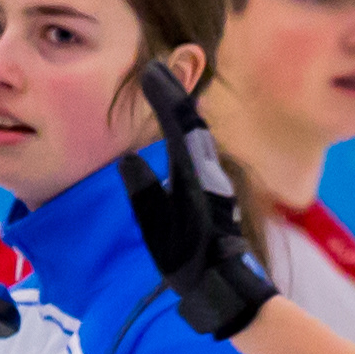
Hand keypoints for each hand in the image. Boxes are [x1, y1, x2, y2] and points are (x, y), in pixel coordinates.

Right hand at [116, 62, 276, 338]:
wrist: (226, 285)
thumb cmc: (191, 263)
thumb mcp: (161, 233)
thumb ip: (145, 196)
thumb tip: (129, 160)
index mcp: (193, 176)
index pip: (178, 125)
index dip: (164, 96)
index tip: (148, 71)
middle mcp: (207, 170)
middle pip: (190, 121)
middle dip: (173, 92)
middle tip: (155, 68)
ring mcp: (213, 178)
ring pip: (196, 133)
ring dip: (180, 107)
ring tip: (165, 86)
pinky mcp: (213, 187)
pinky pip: (197, 148)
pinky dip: (185, 128)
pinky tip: (180, 126)